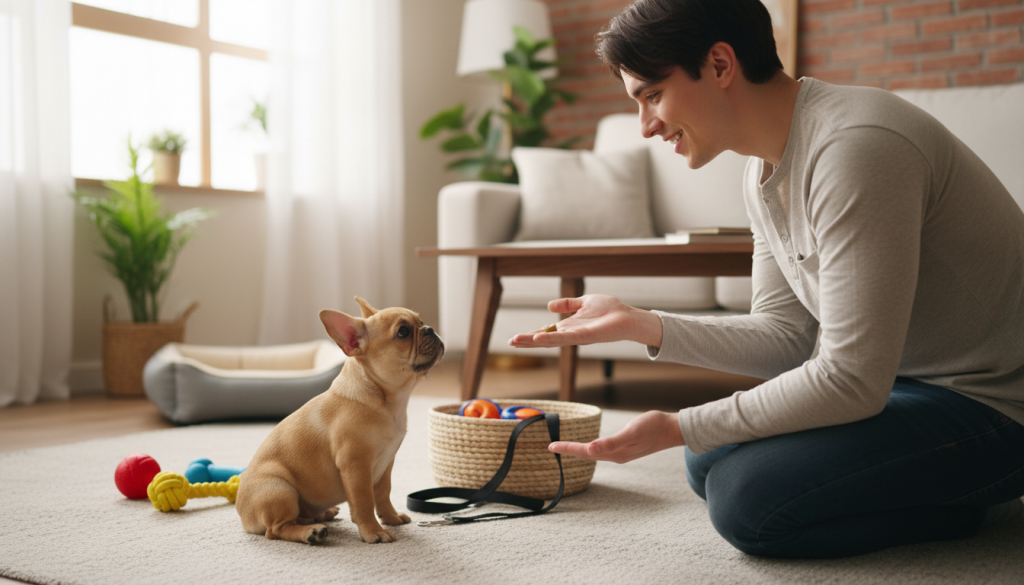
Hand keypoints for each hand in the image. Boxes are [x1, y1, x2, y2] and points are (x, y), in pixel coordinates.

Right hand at [507, 294, 662, 348]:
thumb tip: (549, 306)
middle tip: (511, 343)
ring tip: (517, 342)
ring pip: (551, 341)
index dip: (531, 335)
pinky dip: (551, 339)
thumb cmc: (611, 310)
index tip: (515, 338)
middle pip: (545, 340)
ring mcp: (577, 337)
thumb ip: (568, 304)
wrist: (628, 317)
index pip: (546, 332)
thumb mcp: (585, 302)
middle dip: (528, 342)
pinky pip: (565, 338)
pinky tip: (538, 340)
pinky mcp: (585, 336)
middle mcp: (571, 334)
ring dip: (533, 342)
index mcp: (569, 326)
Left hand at [548, 410, 684, 463]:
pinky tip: (590, 446)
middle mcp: (616, 456)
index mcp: (615, 453)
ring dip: (579, 450)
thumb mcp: (632, 432)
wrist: (673, 429)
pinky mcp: (626, 447)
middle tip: (552, 446)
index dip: (568, 449)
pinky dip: (591, 447)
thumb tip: (591, 449)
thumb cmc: (654, 427)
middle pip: (587, 454)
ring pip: (594, 453)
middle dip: (570, 450)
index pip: (586, 452)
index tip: (551, 445)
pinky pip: (602, 449)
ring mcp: (622, 453)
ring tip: (565, 447)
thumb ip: (612, 442)